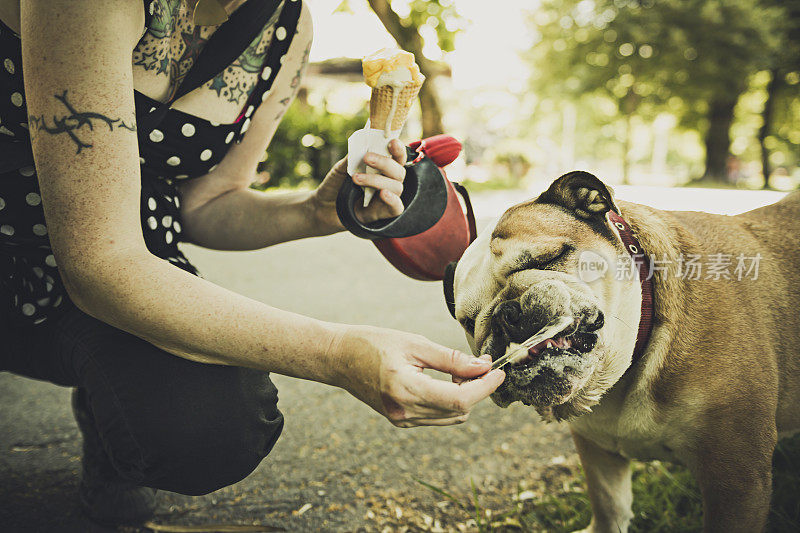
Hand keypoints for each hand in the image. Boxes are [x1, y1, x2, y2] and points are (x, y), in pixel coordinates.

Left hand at [311, 138, 407, 231]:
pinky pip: (396, 208)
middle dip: (385, 163)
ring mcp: (385, 199)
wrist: (321, 206)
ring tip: (356, 178)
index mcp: (381, 169)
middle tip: (367, 158)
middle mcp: (387, 183)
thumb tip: (364, 146)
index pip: (397, 158)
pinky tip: (383, 193)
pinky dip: (392, 200)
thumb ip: (354, 158)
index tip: (392, 142)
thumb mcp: (341, 168)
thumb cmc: (335, 185)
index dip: (398, 149)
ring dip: (378, 180)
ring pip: (397, 187)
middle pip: (399, 172)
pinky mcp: (380, 214)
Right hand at [328, 325, 505, 426]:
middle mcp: (404, 411)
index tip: (499, 372)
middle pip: (459, 411)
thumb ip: (450, 358)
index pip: (459, 400)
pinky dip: (450, 401)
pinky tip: (448, 381)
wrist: (338, 357)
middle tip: (480, 364)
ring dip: (465, 397)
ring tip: (463, 370)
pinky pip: (436, 416)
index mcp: (406, 389)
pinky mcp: (400, 420)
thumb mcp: (414, 343)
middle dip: (477, 389)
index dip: (485, 387)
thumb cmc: (372, 343)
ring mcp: (401, 419)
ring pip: (450, 417)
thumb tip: (482, 367)